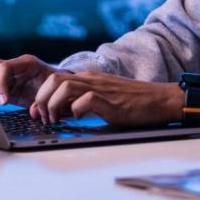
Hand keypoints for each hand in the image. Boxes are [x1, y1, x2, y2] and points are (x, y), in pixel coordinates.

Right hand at [0, 54, 70, 105]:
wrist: (59, 87)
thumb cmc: (57, 87)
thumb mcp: (54, 92)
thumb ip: (43, 100)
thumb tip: (33, 112)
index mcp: (26, 63)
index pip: (4, 67)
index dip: (0, 84)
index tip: (4, 101)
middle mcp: (12, 67)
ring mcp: (3, 76)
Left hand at [31, 71, 184, 127]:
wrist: (160, 99)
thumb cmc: (134, 102)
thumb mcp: (102, 100)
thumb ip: (81, 103)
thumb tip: (59, 114)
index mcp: (88, 78)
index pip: (54, 80)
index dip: (41, 97)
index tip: (39, 114)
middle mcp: (91, 79)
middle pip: (53, 80)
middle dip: (43, 99)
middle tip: (46, 118)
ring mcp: (100, 88)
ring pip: (64, 86)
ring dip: (55, 105)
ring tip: (57, 120)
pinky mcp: (110, 101)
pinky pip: (85, 100)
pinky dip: (76, 110)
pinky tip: (80, 119)